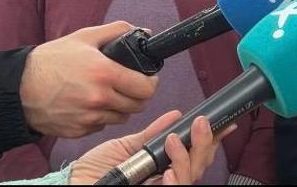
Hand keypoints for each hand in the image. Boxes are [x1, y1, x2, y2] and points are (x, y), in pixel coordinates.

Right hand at [21, 21, 158, 137]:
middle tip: (130, 86)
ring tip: (109, 94)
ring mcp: (88, 117)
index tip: (146, 78)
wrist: (17, 88)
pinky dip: (101, 117)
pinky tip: (90, 104)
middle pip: (138, 105)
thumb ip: (117, 31)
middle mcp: (99, 99)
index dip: (150, 83)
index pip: (146, 88)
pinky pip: (101, 126)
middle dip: (138, 95)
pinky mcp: (78, 131)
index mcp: (104, 74)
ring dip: (121, 107)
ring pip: (121, 117)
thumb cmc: (50, 61)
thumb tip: (144, 32)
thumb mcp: (84, 37)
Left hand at [67, 111, 230, 184]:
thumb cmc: (93, 171)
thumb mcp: (125, 147)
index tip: (225, 123)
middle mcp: (165, 180)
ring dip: (187, 158)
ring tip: (174, 141)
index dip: (211, 140)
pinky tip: (168, 170)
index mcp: (163, 166)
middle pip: (199, 166)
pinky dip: (175, 180)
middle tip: (201, 123)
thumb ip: (152, 135)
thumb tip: (176, 116)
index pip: (195, 154)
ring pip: (190, 178)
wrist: (71, 185)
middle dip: (205, 144)